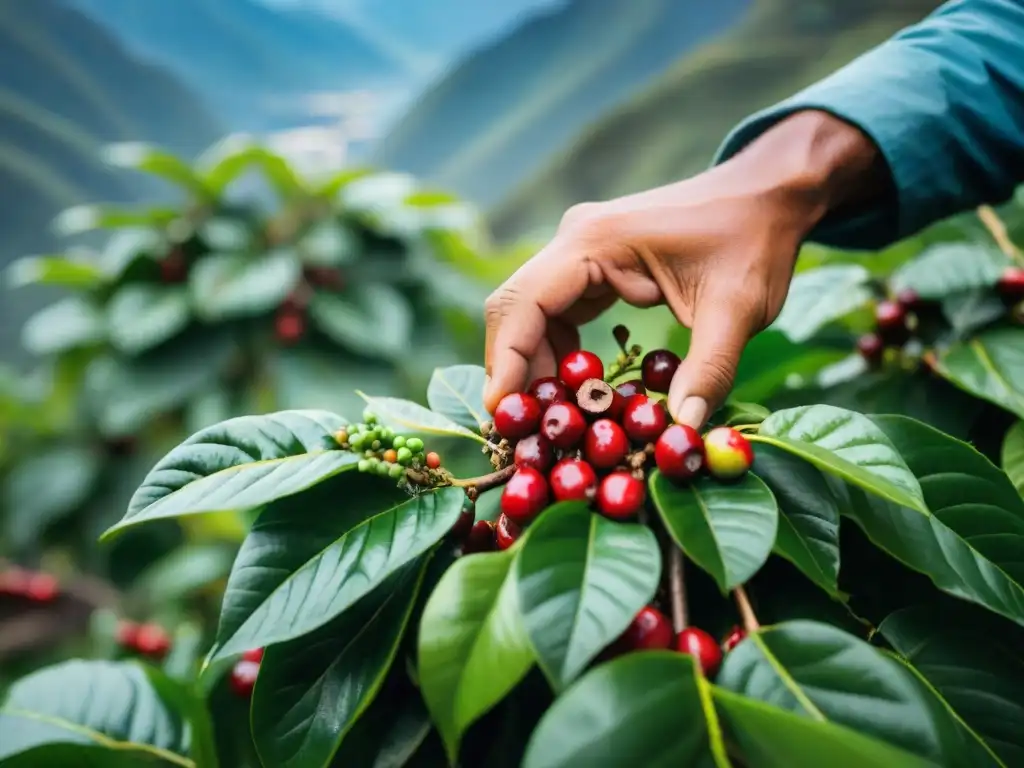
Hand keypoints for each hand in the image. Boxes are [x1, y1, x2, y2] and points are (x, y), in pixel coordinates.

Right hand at [483, 111, 880, 425]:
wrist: (768, 195)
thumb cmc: (755, 241)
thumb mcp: (737, 310)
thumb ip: (707, 371)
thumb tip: (680, 435)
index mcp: (595, 242)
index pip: (524, 304)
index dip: (507, 362)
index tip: (503, 414)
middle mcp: (575, 241)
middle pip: (515, 310)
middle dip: (514, 372)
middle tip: (522, 430)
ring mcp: (581, 252)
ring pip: (531, 315)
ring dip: (535, 367)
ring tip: (552, 421)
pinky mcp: (595, 266)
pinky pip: (557, 313)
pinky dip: (560, 354)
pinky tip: (578, 391)